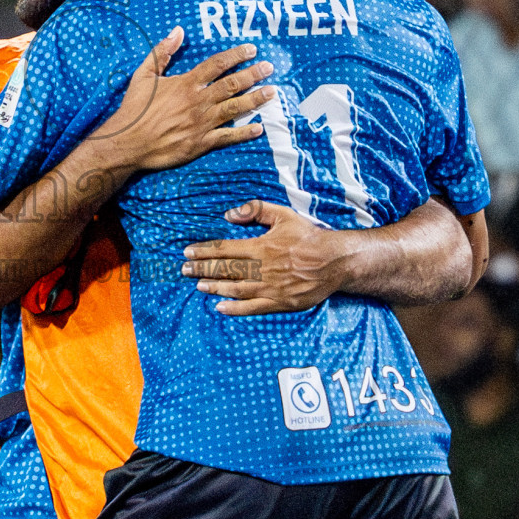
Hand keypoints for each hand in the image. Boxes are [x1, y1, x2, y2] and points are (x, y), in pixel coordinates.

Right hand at [93, 27, 273, 171]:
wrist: (128, 142)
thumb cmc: (134, 108)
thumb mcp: (143, 74)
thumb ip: (162, 52)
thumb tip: (178, 30)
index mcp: (186, 84)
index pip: (217, 64)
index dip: (236, 56)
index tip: (251, 50)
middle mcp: (198, 102)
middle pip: (232, 84)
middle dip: (253, 74)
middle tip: (269, 67)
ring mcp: (202, 123)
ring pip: (235, 108)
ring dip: (255, 99)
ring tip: (272, 92)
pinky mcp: (201, 143)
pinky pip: (228, 136)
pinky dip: (244, 132)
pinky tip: (259, 128)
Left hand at [182, 200, 344, 315]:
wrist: (334, 261)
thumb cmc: (308, 236)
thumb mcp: (283, 215)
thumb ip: (256, 210)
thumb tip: (229, 214)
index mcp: (261, 246)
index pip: (225, 249)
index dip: (204, 251)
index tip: (187, 252)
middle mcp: (263, 268)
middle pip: (226, 269)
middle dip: (202, 269)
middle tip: (184, 269)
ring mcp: (271, 287)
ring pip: (235, 289)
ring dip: (214, 287)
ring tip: (198, 285)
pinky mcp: (280, 302)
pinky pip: (253, 307)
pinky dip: (235, 308)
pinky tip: (219, 306)